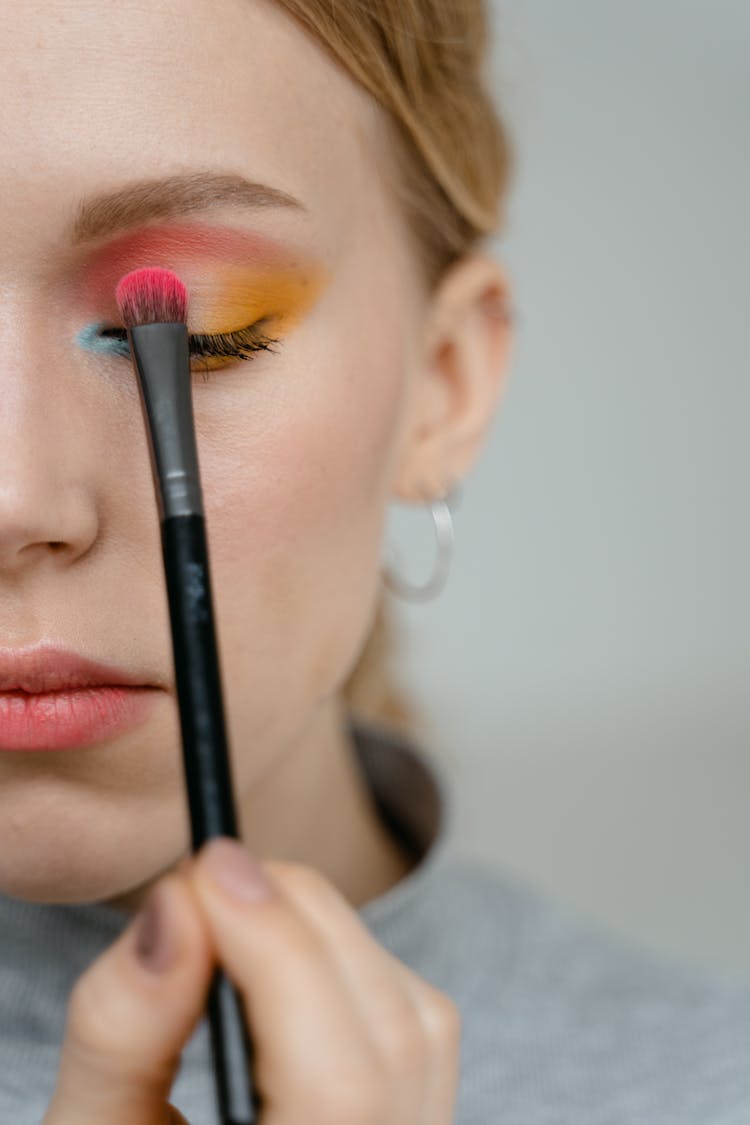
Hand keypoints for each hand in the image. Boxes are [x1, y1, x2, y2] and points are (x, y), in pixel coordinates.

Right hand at [42, 837, 460, 1123]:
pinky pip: (422, 1033)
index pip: (337, 1088)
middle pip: (389, 1036)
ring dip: (329, 936)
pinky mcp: (421, 1121)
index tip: (207, 874)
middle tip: (209, 876)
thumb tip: (176, 906)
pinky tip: (285, 962)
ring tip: (237, 911)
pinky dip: (356, 966)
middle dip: (299, 922)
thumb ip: (122, 1033)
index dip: (281, 957)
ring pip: (418, 1023)